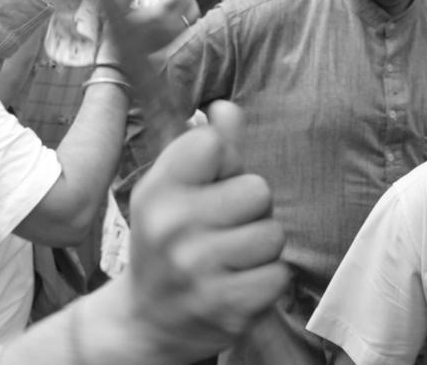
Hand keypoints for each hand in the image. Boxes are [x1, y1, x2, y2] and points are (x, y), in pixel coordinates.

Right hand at [115, 101, 288, 357]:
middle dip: (250, 208)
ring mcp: (199, 269)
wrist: (148, 319)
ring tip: (232, 256)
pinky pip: (278, 274)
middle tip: (224, 227)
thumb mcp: (172, 189)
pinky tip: (239, 282)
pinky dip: (267, 280)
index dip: (223, 161)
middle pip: (257, 189)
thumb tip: (227, 107)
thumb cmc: (167, 241)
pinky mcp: (227, 306)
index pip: (213, 143)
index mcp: (158, 189)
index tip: (208, 184)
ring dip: (261, 246)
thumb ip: (205, 146)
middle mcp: (173, 226)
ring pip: (273, 234)